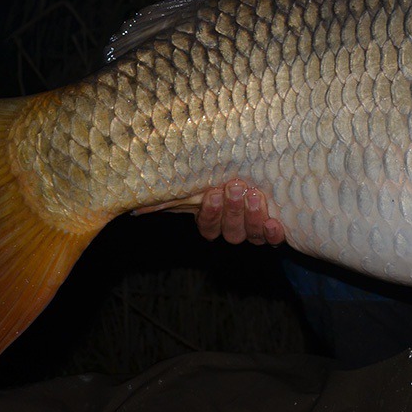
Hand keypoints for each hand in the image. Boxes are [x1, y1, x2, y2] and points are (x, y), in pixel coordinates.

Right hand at [136, 179, 285, 244]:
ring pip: (250, 235)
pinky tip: (275, 222)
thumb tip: (135, 205)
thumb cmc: (229, 172)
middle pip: (229, 231)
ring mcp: (253, 232)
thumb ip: (176, 190)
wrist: (264, 172)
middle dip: (232, 210)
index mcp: (212, 219)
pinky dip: (273, 233)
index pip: (207, 225)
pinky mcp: (274, 231)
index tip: (211, 193)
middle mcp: (232, 229)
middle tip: (236, 187)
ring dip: (252, 217)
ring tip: (254, 195)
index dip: (209, 213)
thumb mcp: (204, 178)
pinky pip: (274, 240)